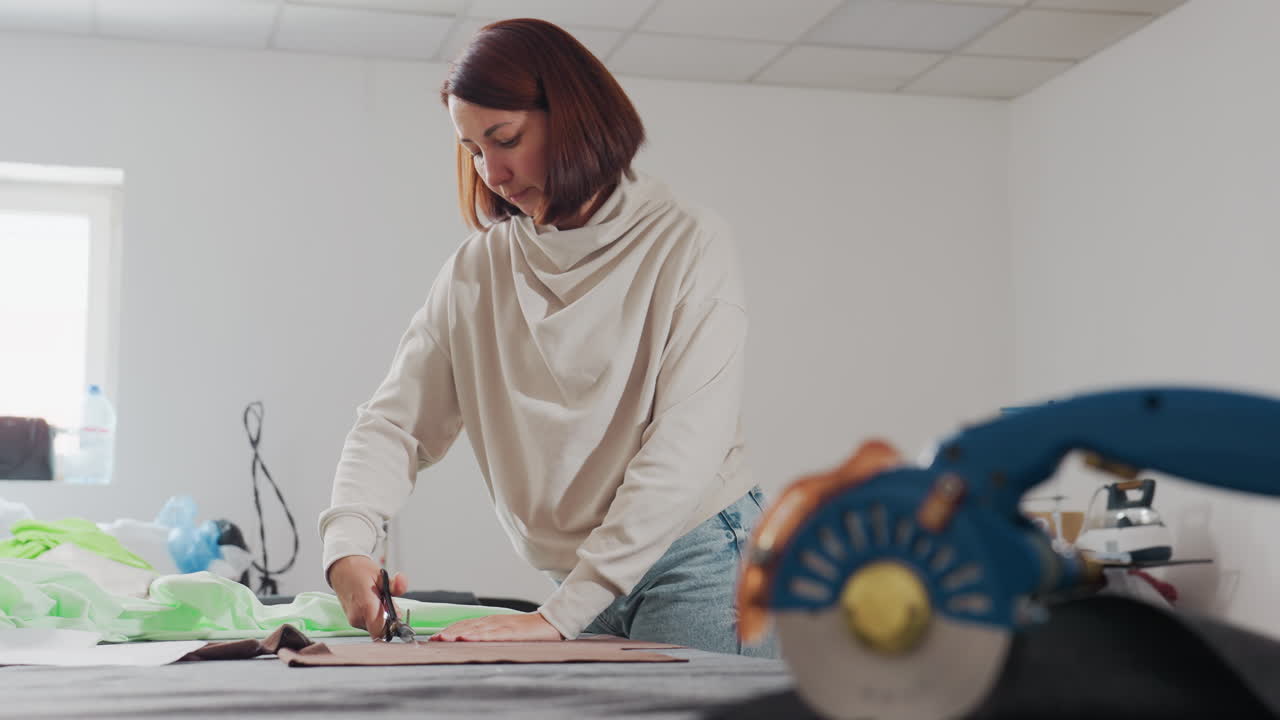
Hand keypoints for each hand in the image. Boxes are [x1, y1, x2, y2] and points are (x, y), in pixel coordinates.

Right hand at [328, 555, 407, 638]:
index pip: (381, 632)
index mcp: (366, 606)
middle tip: (387, 602)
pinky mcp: (352, 620)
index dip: (392, 627)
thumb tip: (402, 586)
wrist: (341, 569)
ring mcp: (353, 620)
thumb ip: (395, 585)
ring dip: (381, 617)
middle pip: (381, 630)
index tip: (396, 616)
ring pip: (374, 627)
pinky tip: (372, 603)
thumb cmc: (360, 571)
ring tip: (378, 600)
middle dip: (388, 619)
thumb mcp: (382, 575)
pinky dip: (374, 616)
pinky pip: (368, 624)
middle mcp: (358, 617)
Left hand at [430, 612, 563, 641]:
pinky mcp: (512, 631)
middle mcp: (494, 621)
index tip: (435, 638)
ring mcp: (503, 625)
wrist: (551, 622)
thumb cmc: (528, 629)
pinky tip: (469, 638)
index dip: (449, 630)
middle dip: (449, 632)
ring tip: (445, 638)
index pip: (465, 625)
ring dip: (459, 633)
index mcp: (491, 622)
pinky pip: (493, 634)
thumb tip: (471, 640)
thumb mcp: (505, 631)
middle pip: (467, 626)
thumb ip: (490, 634)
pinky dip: (479, 636)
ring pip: (476, 629)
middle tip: (433, 639)